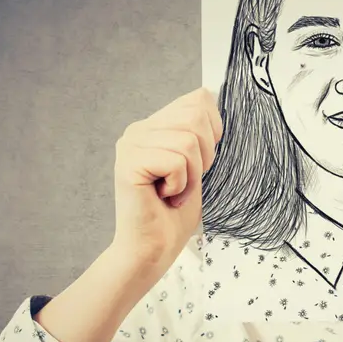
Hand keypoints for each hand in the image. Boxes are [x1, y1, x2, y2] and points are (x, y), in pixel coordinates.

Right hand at [110, 87, 221, 267]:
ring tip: (175, 192)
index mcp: (154, 125)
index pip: (198, 99)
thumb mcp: (196, 163)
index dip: (213, 131)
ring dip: (192, 175)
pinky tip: (164, 197)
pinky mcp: (129, 162)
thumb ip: (197, 129)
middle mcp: (138, 129)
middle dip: (204, 156)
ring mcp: (131, 144)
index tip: (200, 163)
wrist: (154, 248)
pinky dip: (181, 185)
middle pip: (196, 116)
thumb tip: (209, 92)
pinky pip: (177, 161)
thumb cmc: (175, 212)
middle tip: (185, 182)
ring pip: (188, 141)